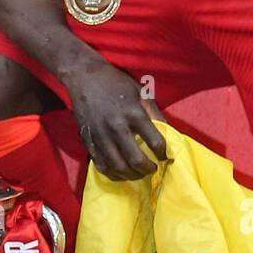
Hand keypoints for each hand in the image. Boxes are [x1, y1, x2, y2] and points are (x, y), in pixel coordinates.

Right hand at [63, 56, 168, 180]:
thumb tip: (169, 133)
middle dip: (148, 169)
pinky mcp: (88, 141)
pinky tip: (121, 172)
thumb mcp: (141, 92)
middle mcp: (116, 126)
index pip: (155, 142)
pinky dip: (113, 174)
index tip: (165, 156)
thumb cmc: (116, 84)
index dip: (164, 153)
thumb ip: (155, 113)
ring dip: (132, 175)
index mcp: (133, 113)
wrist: (84, 77)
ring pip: (118, 167)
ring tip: (138, 173)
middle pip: (136, 160)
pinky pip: (101, 166)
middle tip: (152, 169)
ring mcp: (100, 136)